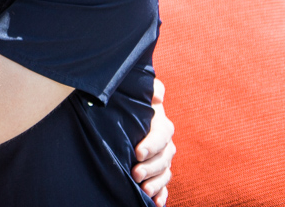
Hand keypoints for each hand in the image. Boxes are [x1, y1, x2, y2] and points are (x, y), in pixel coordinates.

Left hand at [132, 78, 174, 205]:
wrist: (119, 117)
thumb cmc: (126, 103)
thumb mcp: (133, 93)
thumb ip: (147, 89)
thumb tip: (158, 94)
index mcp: (159, 123)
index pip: (162, 133)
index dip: (152, 143)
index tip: (138, 153)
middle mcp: (164, 143)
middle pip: (164, 157)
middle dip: (151, 167)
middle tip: (135, 173)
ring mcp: (162, 159)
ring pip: (165, 173)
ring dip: (156, 183)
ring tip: (144, 190)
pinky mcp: (156, 173)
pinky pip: (163, 186)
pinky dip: (161, 194)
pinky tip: (157, 203)